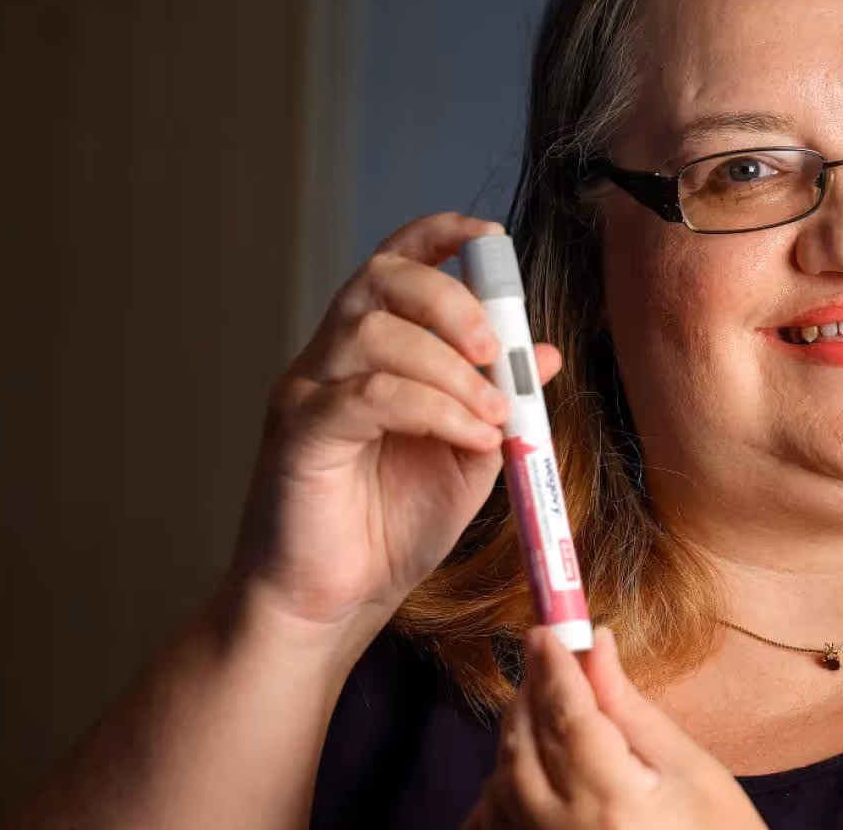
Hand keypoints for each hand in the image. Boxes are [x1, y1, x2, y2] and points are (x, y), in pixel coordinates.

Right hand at [226, 212, 562, 640]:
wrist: (333, 604)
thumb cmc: (392, 527)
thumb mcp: (467, 454)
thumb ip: (498, 400)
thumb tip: (544, 353)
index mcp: (373, 350)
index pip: (396, 262)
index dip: (439, 236)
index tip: (491, 241)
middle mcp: (333, 357)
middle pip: (382, 279)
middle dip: (451, 301)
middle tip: (494, 351)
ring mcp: (308, 391)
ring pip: (374, 333)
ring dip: (449, 368)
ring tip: (491, 415)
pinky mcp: (298, 433)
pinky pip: (365, 396)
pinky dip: (430, 408)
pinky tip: (467, 437)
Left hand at [463, 627, 767, 829]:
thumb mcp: (692, 770)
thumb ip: (632, 709)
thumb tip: (597, 645)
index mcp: (613, 801)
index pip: (567, 715)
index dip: (553, 667)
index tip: (546, 630)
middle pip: (525, 746)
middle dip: (530, 696)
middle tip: (547, 661)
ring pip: (501, 784)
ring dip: (514, 739)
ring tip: (542, 709)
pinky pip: (493, 825)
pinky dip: (498, 793)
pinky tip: (520, 771)